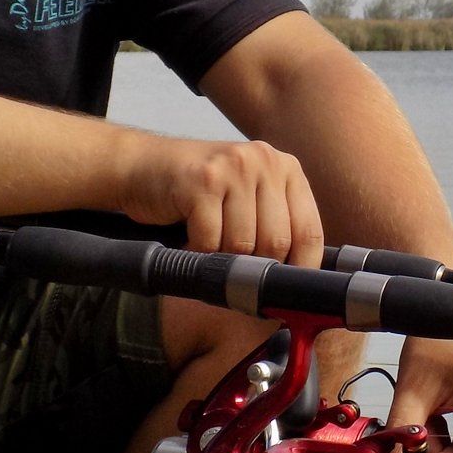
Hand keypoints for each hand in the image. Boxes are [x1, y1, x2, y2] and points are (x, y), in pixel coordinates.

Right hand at [117, 134, 324, 265]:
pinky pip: (210, 241)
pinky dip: (196, 250)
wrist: (143, 166)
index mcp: (286, 167)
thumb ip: (276, 225)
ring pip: (242, 244)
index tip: (285, 291)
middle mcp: (264, 161)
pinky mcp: (202, 180)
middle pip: (276, 242)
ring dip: (221, 256)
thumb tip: (299, 283)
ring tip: (208, 240)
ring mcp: (233, 167)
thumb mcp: (248, 198)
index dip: (300, 269)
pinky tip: (189, 235)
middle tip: (233, 266)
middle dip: (253, 266)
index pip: (310, 232)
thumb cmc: (199, 192)